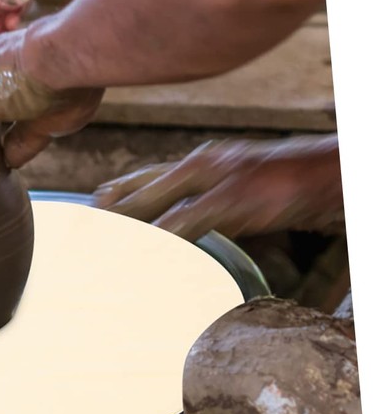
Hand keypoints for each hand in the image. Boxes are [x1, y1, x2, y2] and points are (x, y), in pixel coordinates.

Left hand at [93, 136, 343, 240]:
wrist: (333, 172)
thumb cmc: (292, 180)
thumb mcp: (244, 184)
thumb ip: (214, 199)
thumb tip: (187, 221)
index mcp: (206, 161)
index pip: (148, 177)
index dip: (118, 192)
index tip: (91, 207)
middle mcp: (204, 164)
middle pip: (142, 189)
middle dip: (110, 209)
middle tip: (79, 229)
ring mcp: (215, 180)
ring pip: (154, 204)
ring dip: (123, 225)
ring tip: (94, 243)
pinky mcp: (232, 200)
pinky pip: (183, 223)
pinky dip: (156, 238)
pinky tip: (137, 252)